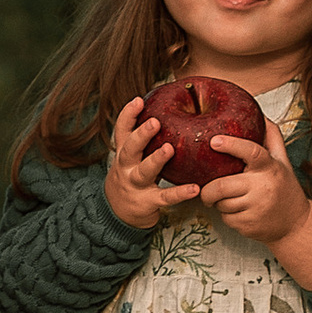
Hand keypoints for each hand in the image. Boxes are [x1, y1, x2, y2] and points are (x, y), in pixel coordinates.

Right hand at [104, 97, 188, 232]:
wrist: (117, 212)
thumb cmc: (131, 177)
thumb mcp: (130, 158)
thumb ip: (143, 140)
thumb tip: (168, 112)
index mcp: (123, 153)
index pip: (121, 131)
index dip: (128, 115)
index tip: (139, 100)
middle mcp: (126, 167)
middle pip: (130, 149)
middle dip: (141, 135)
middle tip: (155, 122)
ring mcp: (135, 185)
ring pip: (144, 171)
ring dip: (156, 159)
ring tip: (169, 149)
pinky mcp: (147, 202)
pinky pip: (165, 197)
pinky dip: (179, 193)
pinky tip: (194, 188)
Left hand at [199, 121, 311, 254]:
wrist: (297, 224)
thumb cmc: (284, 188)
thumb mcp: (282, 162)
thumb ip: (272, 139)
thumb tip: (262, 114)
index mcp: (270, 168)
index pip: (252, 152)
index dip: (232, 145)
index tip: (214, 141)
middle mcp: (264, 187)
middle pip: (223, 186)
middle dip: (208, 190)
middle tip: (205, 190)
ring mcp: (257, 207)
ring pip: (222, 203)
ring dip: (219, 203)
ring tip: (228, 201)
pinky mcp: (250, 225)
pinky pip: (226, 218)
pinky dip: (226, 216)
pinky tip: (238, 213)